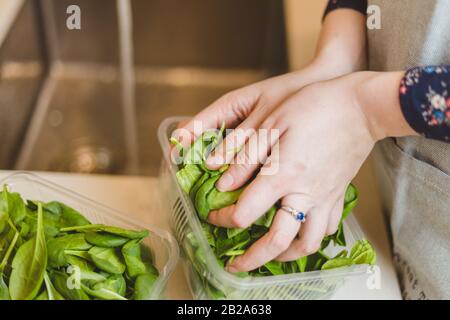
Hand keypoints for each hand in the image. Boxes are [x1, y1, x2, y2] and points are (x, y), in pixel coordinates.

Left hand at [194, 71, 415, 271]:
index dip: (223, 219)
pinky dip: (312, 238)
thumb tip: (222, 181)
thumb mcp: (272, 122)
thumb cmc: (315, 107)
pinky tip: (301, 232)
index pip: (245, 212)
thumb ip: (245, 154)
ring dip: (285, 256)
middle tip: (236, 266)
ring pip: (308, 244)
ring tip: (270, 256)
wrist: (362, 106)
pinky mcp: (339, 194)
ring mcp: (325, 197)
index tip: (213, 216)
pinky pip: (328, 228)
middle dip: (252, 259)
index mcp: (282, 175)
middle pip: (277, 242)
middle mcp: (304, 193)